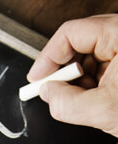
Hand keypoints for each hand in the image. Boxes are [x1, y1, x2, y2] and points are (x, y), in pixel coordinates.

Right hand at [27, 14, 117, 136]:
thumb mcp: (106, 111)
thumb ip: (67, 103)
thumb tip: (47, 93)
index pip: (70, 33)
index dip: (47, 58)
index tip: (37, 78)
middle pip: (79, 43)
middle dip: (64, 71)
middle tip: (53, 90)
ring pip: (91, 56)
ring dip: (79, 80)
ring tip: (83, 99)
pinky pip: (104, 65)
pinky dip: (94, 83)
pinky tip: (95, 98)